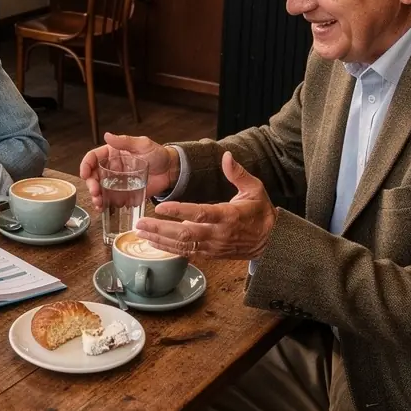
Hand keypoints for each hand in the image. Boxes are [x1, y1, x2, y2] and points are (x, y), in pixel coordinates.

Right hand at [80, 132, 178, 209]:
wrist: (171, 171)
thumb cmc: (158, 154)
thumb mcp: (142, 145)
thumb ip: (125, 141)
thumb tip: (107, 135)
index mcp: (112, 154)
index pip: (93, 158)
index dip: (85, 165)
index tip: (85, 174)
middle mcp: (111, 168)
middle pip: (93, 176)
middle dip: (91, 185)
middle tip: (95, 192)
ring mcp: (117, 182)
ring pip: (99, 190)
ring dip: (95, 197)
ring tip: (99, 203)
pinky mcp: (123, 194)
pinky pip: (110, 200)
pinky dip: (105, 205)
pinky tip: (103, 209)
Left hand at [134, 152, 276, 260]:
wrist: (271, 241)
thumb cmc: (260, 212)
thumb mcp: (255, 188)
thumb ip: (238, 173)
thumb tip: (226, 156)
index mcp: (228, 216)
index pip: (200, 213)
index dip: (179, 211)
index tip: (161, 206)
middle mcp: (218, 234)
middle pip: (185, 234)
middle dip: (161, 229)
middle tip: (140, 222)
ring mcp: (213, 247)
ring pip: (183, 245)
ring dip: (160, 239)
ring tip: (139, 232)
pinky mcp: (210, 254)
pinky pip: (186, 253)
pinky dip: (168, 249)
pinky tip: (152, 243)